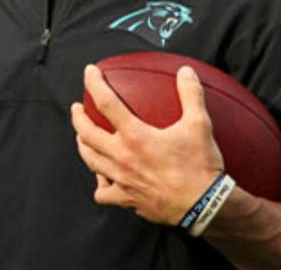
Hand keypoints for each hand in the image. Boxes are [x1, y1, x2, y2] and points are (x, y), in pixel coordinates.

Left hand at [71, 63, 223, 224]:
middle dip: (78, 117)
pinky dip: (100, 182)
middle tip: (77, 108)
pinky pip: (103, 192)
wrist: (203, 207)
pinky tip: (103, 177)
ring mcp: (121, 180)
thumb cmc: (199, 166)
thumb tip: (186, 72)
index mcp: (136, 136)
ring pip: (90, 160)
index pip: (106, 103)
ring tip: (82, 137)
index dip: (94, 84)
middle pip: (87, 133)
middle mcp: (123, 157)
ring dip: (82, 145)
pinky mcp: (127, 199)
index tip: (89, 72)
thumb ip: (191, 94)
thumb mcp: (199, 124)